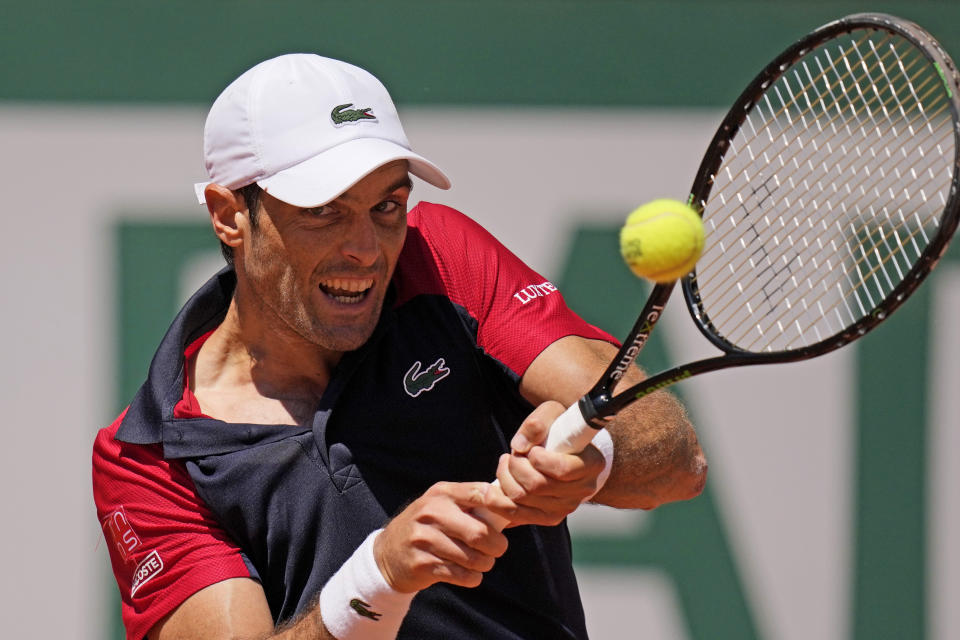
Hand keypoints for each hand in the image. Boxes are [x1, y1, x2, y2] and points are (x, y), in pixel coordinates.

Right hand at [373, 482, 508, 592]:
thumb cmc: (429, 527)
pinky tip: (468, 574)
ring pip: (473, 557)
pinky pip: (461, 575)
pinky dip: (472, 578)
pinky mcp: (422, 564)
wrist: (388, 554)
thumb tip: (516, 511)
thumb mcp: (445, 506)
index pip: (480, 493)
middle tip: (497, 550)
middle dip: (497, 546)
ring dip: (484, 564)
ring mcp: (424, 539)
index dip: (502, 505)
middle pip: (480, 532)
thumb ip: (475, 506)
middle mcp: (432, 512)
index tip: (512, 516)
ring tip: (482, 562)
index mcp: (442, 493)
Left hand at [492, 401, 604, 526]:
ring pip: (523, 499)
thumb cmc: (560, 431)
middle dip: (516, 466)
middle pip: (537, 485)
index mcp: (591, 464)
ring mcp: (566, 507)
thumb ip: (538, 422)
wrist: (566, 452)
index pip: (562, 470)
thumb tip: (520, 446)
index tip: (532, 450)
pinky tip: (489, 490)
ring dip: (505, 479)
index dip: (539, 459)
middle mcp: (582, 490)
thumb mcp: (553, 415)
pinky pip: (517, 515)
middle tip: (513, 454)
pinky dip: (498, 502)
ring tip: (506, 464)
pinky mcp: (549, 518)